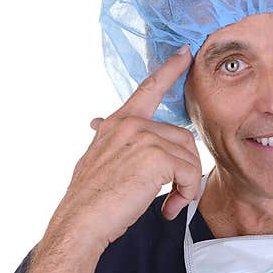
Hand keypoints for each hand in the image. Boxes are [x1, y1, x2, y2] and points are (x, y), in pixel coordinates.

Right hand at [48, 45, 201, 253]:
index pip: (147, 89)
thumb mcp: (97, 159)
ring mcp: (143, 136)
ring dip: (186, 185)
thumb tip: (98, 122)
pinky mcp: (156, 155)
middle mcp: (130, 124)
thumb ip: (108, 140)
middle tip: (174, 197)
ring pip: (189, 157)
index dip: (168, 70)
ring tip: (170, 203)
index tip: (184, 52)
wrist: (82, 220)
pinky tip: (169, 206)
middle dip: (185, 169)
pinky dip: (187, 193)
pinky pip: (190, 172)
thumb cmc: (91, 199)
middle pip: (183, 138)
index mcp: (118, 123)